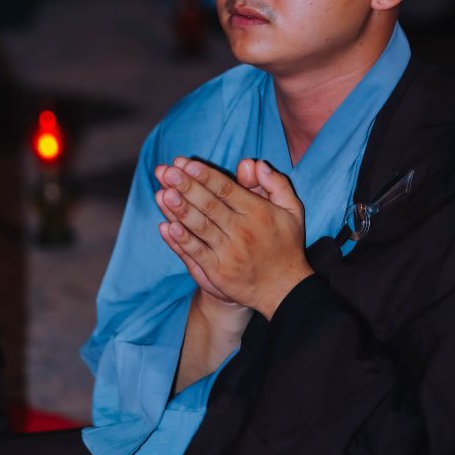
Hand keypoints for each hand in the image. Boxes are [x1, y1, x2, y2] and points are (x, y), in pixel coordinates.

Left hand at [156, 158, 313, 319]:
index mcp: (258, 213)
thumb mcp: (292, 211)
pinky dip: (181, 240)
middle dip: (186, 187)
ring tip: (163, 193)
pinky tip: (167, 226)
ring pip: (200, 227)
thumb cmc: (285, 245)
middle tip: (167, 171)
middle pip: (209, 205)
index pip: (226, 189)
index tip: (186, 163)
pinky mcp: (218, 272)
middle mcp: (242, 231)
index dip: (205, 175)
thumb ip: (276, 184)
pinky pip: (196, 253)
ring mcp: (228, 253)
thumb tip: (254, 163)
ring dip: (180, 210)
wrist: (284, 290)